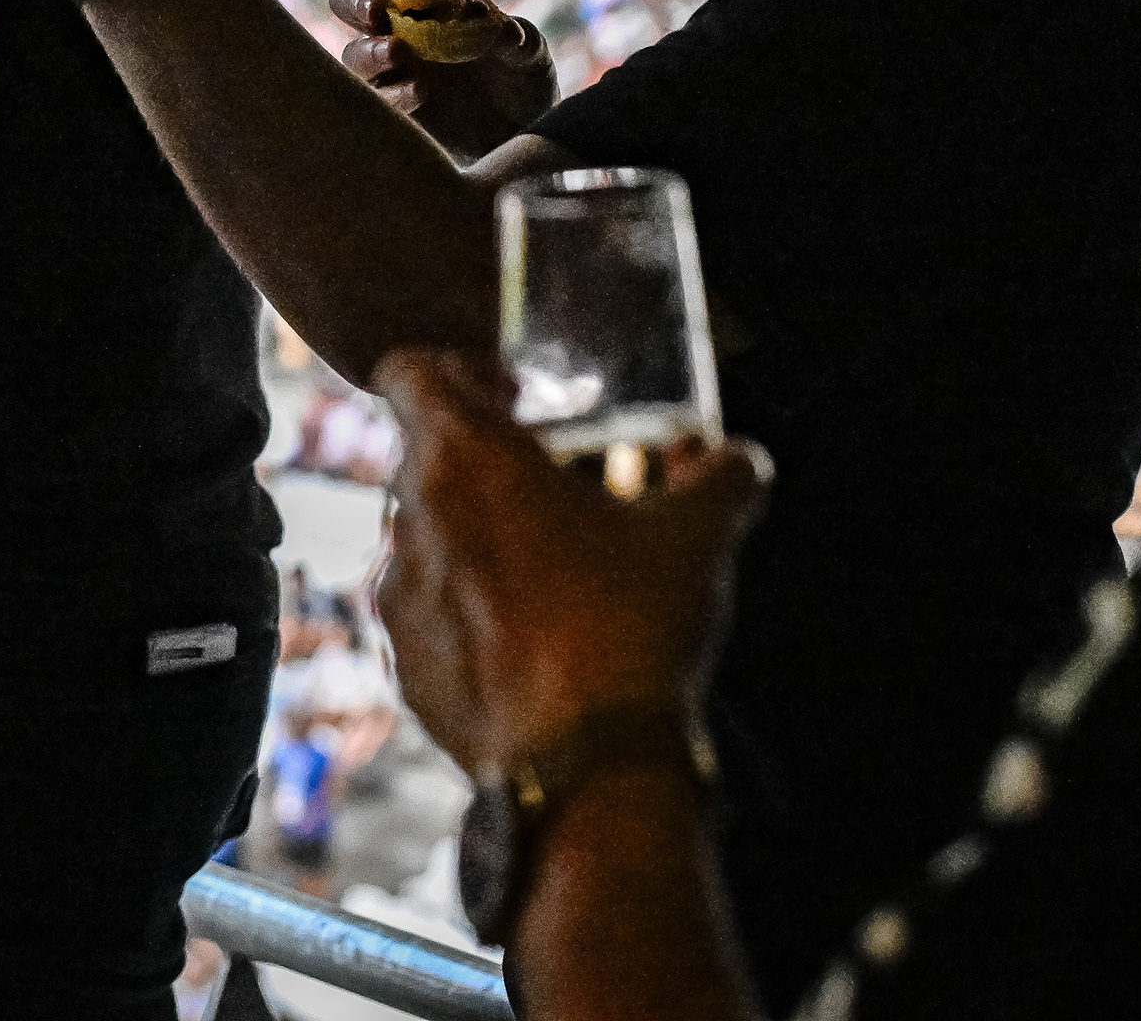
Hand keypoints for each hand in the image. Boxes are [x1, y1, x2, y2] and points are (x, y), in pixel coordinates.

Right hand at [327, 0, 557, 156]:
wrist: (521, 132)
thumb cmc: (522, 77)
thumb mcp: (531, 54)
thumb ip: (519, 39)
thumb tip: (503, 30)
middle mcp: (399, 26)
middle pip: (347, 0)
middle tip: (377, 8)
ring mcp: (392, 68)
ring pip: (352, 52)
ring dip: (368, 50)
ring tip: (397, 53)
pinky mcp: (393, 107)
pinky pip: (376, 97)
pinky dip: (393, 91)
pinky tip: (420, 92)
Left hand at [371, 347, 768, 778]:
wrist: (588, 769)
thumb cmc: (632, 629)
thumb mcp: (695, 539)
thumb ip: (723, 480)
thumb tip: (742, 461)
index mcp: (463, 458)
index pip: (409, 371)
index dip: (458, 371)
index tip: (518, 402)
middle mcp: (410, 518)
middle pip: (421, 455)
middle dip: (480, 460)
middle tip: (552, 484)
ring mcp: (398, 598)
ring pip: (421, 537)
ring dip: (472, 537)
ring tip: (548, 568)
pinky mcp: (403, 667)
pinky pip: (426, 616)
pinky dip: (466, 612)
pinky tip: (532, 640)